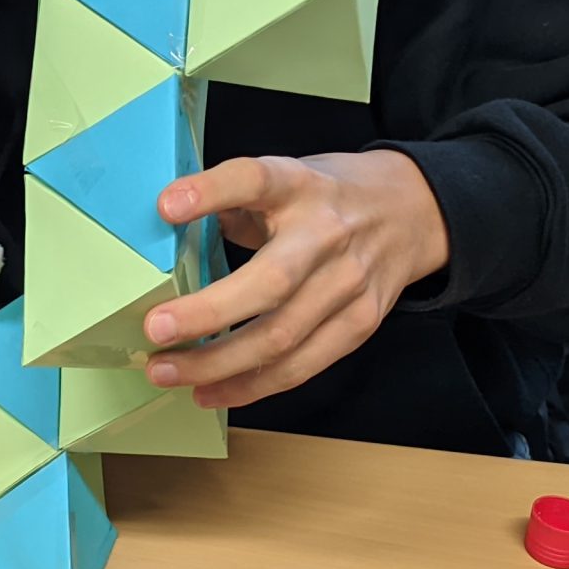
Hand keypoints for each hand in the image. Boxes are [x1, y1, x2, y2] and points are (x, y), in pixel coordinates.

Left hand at [139, 151, 449, 409]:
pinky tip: (210, 391)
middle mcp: (328, 234)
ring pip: (282, 336)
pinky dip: (251, 384)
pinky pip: (301, 366)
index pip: (254, 180)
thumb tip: (167, 237)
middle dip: (207, 313)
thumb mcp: (286, 176)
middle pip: (271, 281)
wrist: (413, 211)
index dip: (211, 192)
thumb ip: (235, 203)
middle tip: (154, 330)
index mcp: (300, 185)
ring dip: (218, 362)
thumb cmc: (328, 195)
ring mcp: (350, 284)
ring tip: (166, 371)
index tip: (165, 207)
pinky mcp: (361, 323)